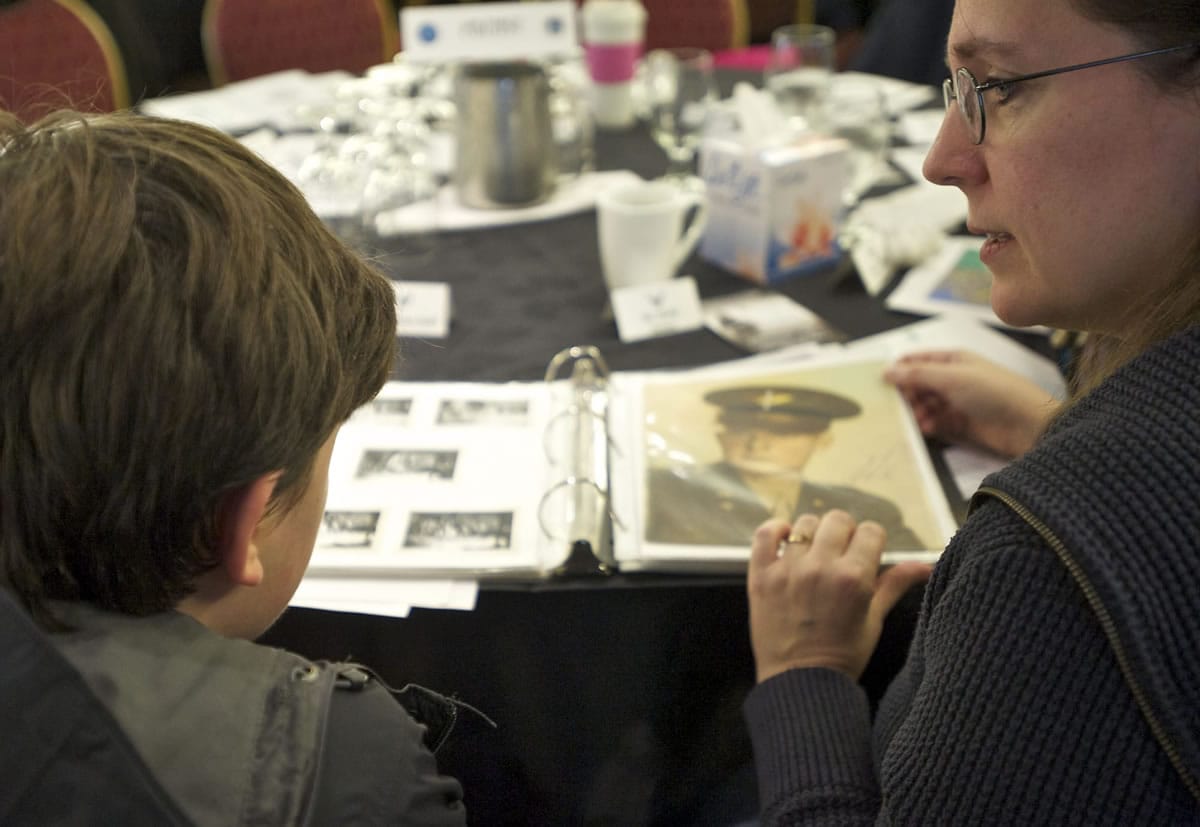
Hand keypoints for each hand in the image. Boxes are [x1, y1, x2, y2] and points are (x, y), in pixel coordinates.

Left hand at [747, 511, 930, 682]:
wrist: (800, 683)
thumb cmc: (842, 655)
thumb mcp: (873, 620)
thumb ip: (895, 585)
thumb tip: (925, 566)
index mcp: (854, 578)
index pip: (871, 531)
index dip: (872, 541)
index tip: (866, 554)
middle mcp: (821, 568)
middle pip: (838, 520)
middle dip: (845, 533)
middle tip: (841, 554)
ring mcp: (788, 570)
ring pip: (805, 523)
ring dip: (813, 534)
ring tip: (814, 553)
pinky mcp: (761, 575)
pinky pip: (765, 534)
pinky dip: (775, 530)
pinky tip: (786, 540)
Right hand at [884, 350, 1060, 458]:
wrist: (1027, 424)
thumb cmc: (991, 392)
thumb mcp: (952, 377)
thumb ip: (917, 374)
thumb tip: (885, 370)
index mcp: (952, 361)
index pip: (916, 360)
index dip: (897, 369)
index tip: (878, 383)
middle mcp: (951, 380)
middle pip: (917, 385)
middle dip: (905, 395)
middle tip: (896, 406)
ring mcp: (954, 404)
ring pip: (923, 406)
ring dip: (916, 412)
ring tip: (918, 419)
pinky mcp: (958, 426)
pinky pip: (934, 424)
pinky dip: (927, 427)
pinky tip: (927, 429)